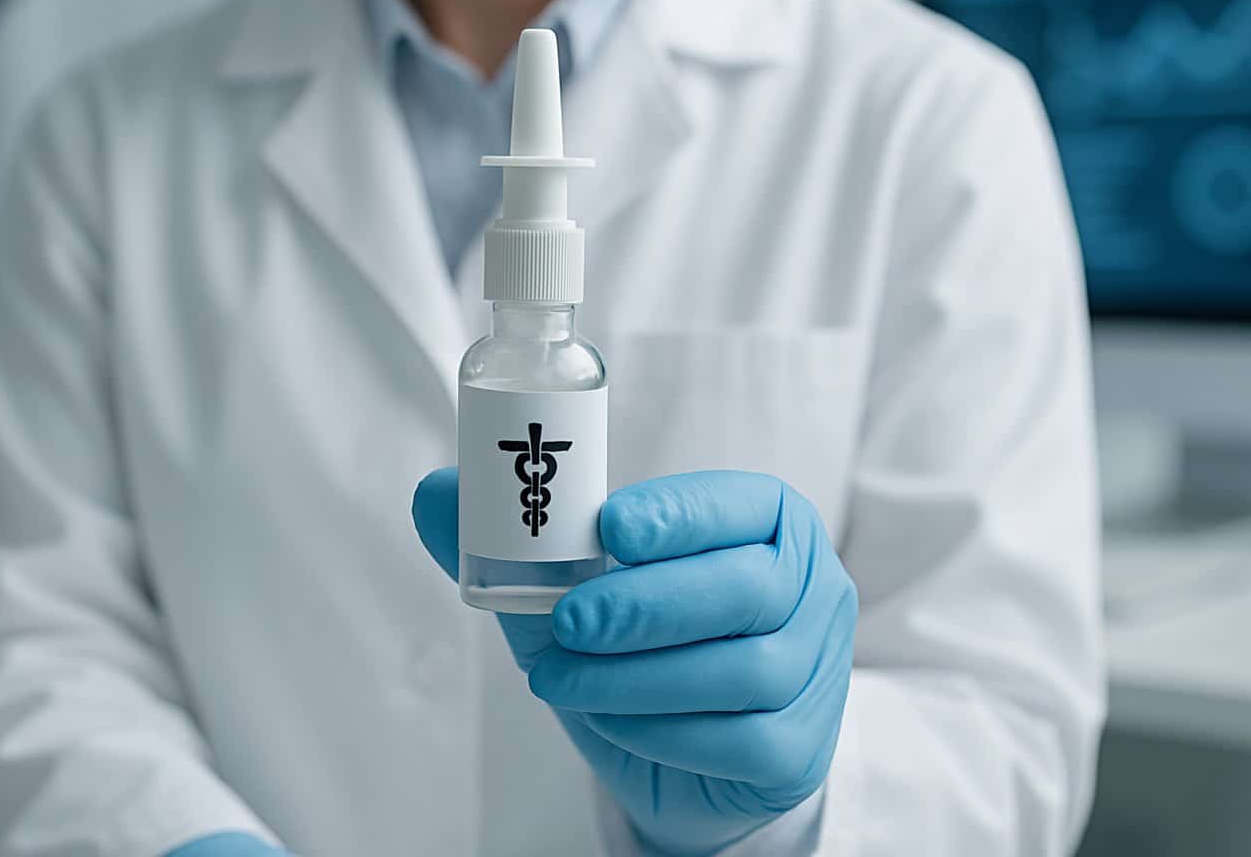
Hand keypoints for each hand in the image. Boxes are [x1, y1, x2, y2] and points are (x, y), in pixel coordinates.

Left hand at [412, 469, 855, 855]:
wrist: (687, 756)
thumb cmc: (640, 647)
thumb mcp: (577, 591)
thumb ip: (517, 546)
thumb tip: (435, 492)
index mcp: (769, 524)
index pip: (740, 505)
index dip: (680, 514)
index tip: (611, 527)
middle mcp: (811, 589)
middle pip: (745, 589)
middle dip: (647, 604)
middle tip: (569, 620)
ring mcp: (815, 673)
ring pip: (740, 669)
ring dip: (636, 675)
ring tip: (560, 676)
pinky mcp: (800, 750)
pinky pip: (736, 739)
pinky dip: (660, 730)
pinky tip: (612, 718)